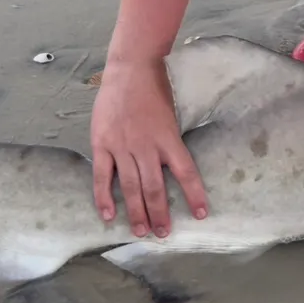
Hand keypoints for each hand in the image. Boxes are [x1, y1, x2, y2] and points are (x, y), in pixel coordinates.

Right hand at [91, 57, 207, 237]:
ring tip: (142, 232)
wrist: (130, 68)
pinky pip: (103, 176)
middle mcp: (146, 146)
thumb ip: (168, 142)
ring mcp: (122, 145)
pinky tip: (109, 215)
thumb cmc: (154, 89)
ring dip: (137, 212)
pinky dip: (104, 197)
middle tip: (163, 234)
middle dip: (160, 213)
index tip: (200, 215)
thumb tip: (171, 168)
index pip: (186, 172)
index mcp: (168, 138)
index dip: (194, 195)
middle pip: (155, 187)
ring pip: (130, 186)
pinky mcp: (102, 143)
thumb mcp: (170, 115)